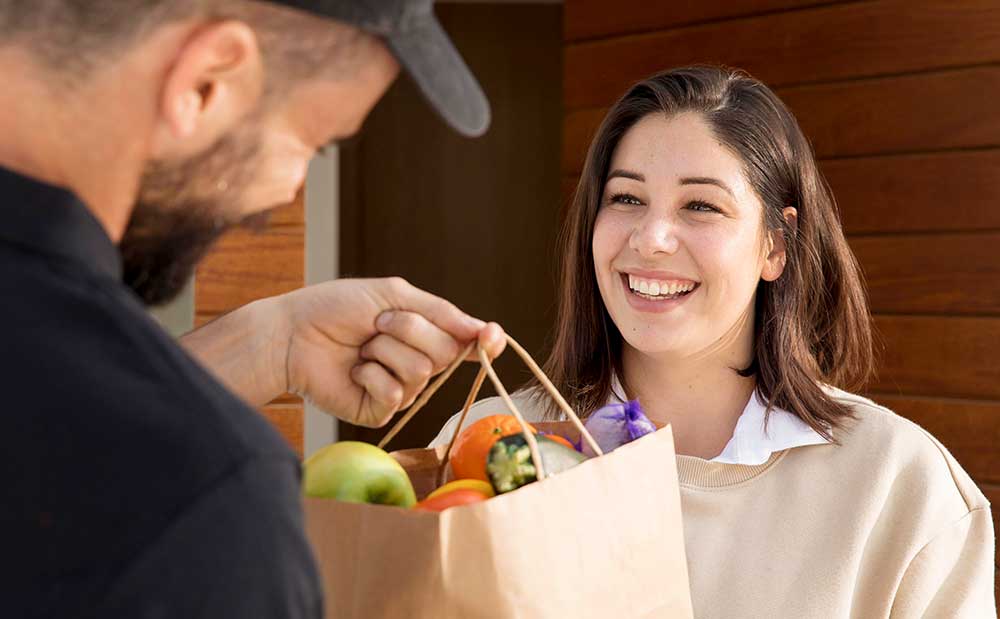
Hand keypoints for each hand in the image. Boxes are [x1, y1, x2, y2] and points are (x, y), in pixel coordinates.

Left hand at [275, 277, 504, 427]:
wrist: (290, 334)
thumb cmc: (336, 308)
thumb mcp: (392, 295)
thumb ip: (440, 312)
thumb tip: (485, 330)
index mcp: (425, 333)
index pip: (467, 342)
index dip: (485, 341)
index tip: (491, 335)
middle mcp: (418, 363)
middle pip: (447, 352)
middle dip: (410, 329)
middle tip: (377, 323)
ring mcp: (400, 389)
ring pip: (421, 371)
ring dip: (385, 349)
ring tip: (361, 346)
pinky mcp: (380, 412)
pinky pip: (396, 393)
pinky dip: (371, 374)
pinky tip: (354, 369)